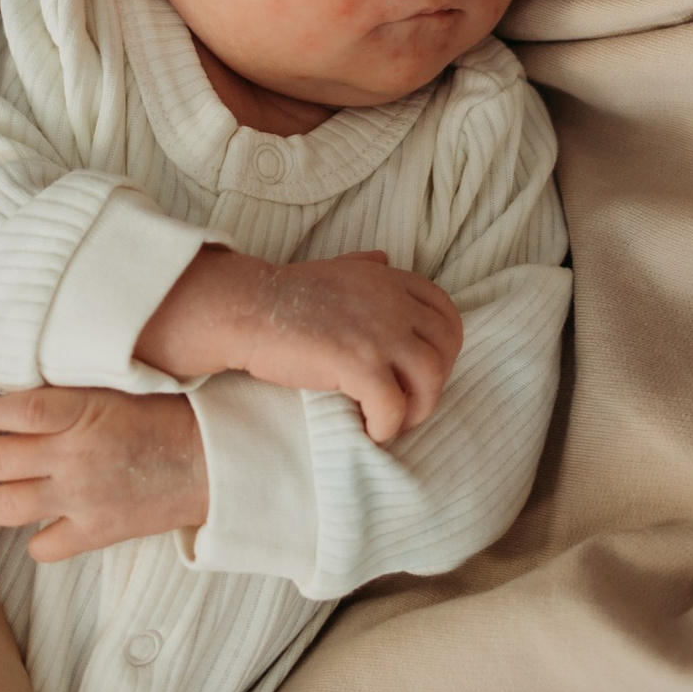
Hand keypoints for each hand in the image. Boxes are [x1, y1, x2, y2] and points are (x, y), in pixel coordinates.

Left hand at [0, 388, 208, 561]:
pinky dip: (35, 543)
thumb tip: (14, 395)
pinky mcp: (96, 533)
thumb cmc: (166, 416)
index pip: (14, 410)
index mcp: (81, 412)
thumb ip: (66, 395)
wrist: (211, 462)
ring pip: (5, 506)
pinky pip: (44, 548)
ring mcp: (82, 498)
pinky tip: (38, 528)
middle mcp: (74, 456)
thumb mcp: (114, 389)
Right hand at [136, 246, 461, 443]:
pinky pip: (394, 406)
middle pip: (447, 347)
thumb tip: (383, 259)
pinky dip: (389, 426)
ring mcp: (379, 332)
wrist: (245, 309)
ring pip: (432, 378)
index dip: (444, 348)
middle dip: (435, 381)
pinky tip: (371, 432)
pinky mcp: (359, 364)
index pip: (446, 313)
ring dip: (417, 409)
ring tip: (392, 422)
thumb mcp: (334, 268)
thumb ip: (364, 267)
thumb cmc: (283, 296)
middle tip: (408, 403)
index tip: (421, 373)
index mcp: (389, 279)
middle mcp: (393, 302)